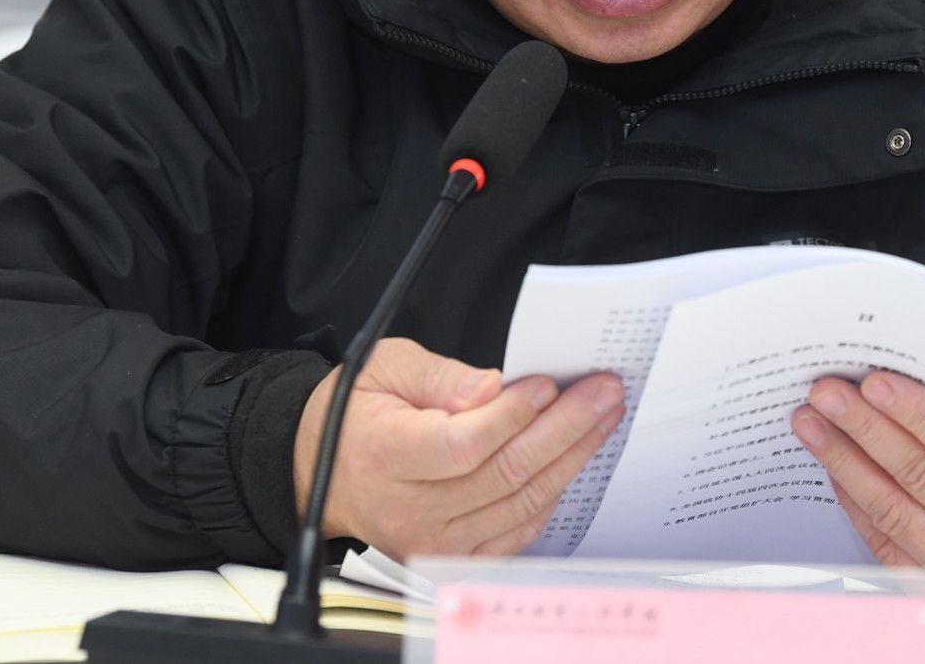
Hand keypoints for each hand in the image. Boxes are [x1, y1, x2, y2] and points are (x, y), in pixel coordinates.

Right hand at [295, 336, 623, 559]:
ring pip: (519, 502)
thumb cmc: (353, 415)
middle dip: (566, 428)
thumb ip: (440, 376)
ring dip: (570, 458)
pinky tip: (571, 460)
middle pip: (504, 473)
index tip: (547, 384)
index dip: (513, 415)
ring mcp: (432, 539)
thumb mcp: (384, 368)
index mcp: (385, 454)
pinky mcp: (450, 556)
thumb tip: (494, 389)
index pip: (464, 444)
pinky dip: (549, 496)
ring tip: (601, 418)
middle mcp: (409, 507)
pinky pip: (515, 531)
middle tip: (602, 393)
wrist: (322, 473)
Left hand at [791, 374, 924, 621]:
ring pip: (893, 511)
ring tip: (813, 424)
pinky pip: (886, 544)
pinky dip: (855, 503)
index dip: (915, 414)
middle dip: (865, 429)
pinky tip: (836, 467)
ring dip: (845, 462)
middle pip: (919, 476)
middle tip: (827, 395)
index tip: (876, 383)